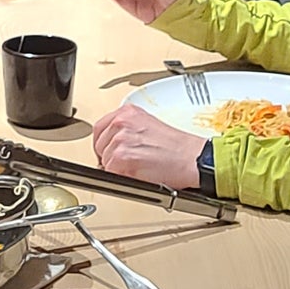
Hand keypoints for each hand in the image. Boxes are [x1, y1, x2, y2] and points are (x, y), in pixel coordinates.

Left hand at [92, 105, 206, 188]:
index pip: (100, 128)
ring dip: (116, 168)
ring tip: (136, 167)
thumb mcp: (147, 125)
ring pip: (104, 160)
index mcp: (128, 112)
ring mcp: (121, 139)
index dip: (103, 143)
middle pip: (99, 145)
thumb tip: (111, 144)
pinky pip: (110, 172)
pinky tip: (136, 173)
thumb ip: (127, 130)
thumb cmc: (176, 147)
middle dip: (109, 157)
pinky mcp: (122, 157)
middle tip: (126, 163)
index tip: (108, 151)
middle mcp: (122, 122)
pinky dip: (120, 177)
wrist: (190, 158)